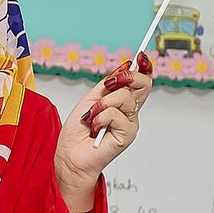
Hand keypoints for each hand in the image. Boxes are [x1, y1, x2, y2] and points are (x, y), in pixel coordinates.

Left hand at [54, 52, 154, 212]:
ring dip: (102, 104)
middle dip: (127, 77)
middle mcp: (129, 112)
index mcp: (122, 102)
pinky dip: (100, 118)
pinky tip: (95, 129)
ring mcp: (130, 123)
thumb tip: (124, 65)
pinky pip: (115, 114)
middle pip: (143, 85)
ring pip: (124, 97)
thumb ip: (108, 84)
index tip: (141, 57)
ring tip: (92, 117)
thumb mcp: (91, 98)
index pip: (141, 81)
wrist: (70, 155)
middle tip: (110, 84)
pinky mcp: (127, 135)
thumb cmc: (78, 132)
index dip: (144, 68)